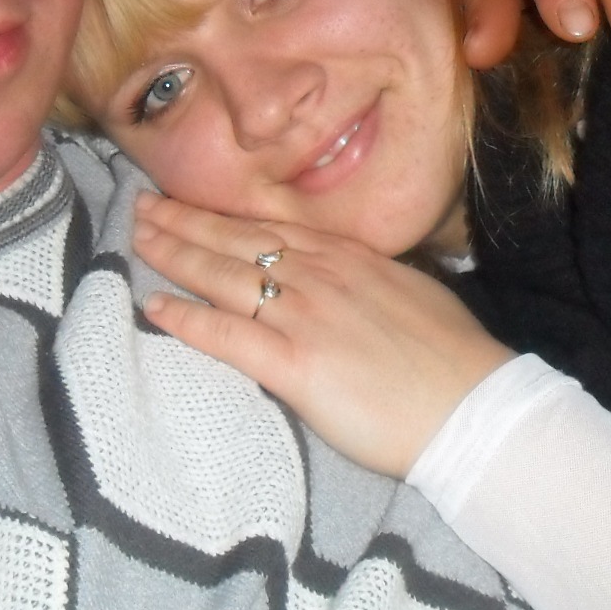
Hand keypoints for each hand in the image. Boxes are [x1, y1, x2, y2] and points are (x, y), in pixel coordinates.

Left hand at [134, 193, 514, 478]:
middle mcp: (321, 275)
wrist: (474, 407)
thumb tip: (344, 282)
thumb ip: (365, 283)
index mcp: (349, 257)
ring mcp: (306, 316)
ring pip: (224, 276)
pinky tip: (154, 306)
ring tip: (136, 240)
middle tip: (140, 207)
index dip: (223, 215)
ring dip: (174, 255)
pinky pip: (228, 335)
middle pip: (237, 240)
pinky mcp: (296, 364)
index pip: (270, 226)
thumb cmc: (453, 360)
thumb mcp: (409, 294)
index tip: (188, 203)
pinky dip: (187, 318)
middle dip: (184, 222)